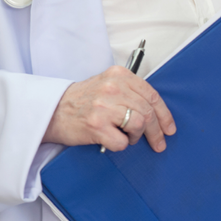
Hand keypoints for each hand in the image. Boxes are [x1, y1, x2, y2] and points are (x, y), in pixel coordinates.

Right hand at [43, 67, 175, 152]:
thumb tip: (158, 112)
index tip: (169, 128)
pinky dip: (121, 145)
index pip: (152, 95)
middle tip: (158, 143)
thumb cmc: (82, 100)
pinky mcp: (96, 126)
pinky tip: (113, 140)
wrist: (51, 110)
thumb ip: (131, 92)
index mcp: (119, 75)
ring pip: (138, 125)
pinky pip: (122, 142)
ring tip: (128, 138)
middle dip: (156, 132)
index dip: (165, 115)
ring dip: (136, 137)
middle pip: (148, 112)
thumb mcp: (108, 85)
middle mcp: (112, 88)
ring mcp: (104, 107)